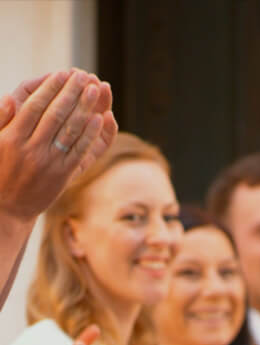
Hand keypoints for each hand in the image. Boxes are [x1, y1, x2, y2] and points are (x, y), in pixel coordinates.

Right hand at [0, 68, 116, 222]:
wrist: (8, 207)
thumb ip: (0, 120)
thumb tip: (10, 98)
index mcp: (12, 138)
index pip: (35, 106)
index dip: (50, 88)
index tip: (62, 73)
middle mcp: (32, 149)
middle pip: (56, 114)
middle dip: (71, 92)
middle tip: (83, 75)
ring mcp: (50, 162)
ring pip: (71, 130)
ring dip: (85, 107)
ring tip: (95, 89)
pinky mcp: (64, 174)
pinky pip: (80, 150)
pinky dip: (91, 133)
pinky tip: (100, 117)